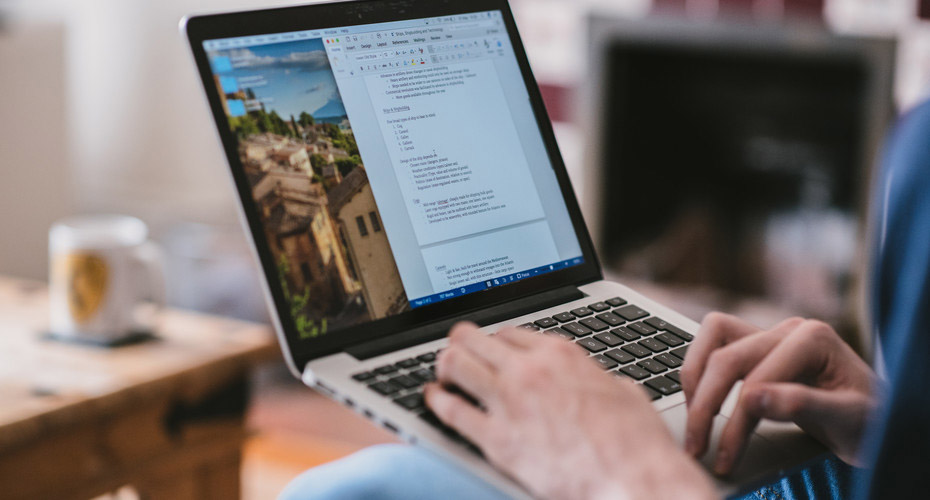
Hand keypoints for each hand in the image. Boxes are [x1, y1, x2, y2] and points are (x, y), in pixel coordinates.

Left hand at [425, 322, 714, 499]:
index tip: (488, 349)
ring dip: (443, 365)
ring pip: (454, 364)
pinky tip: (432, 398)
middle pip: (472, 339)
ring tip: (440, 374)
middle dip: (459, 343)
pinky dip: (435, 401)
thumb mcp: (623, 391)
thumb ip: (594, 378)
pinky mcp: (497, 440)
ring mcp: (509, 403)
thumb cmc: (636, 441)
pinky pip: (451, 411)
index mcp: (560, 354)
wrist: (633, 480)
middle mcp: (529, 370)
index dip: (493, 341)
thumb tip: (593, 381)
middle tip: (454, 352)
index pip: (508, 332)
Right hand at [681, 313, 877, 473]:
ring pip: (712, 337)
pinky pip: (717, 346)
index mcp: (812, 337)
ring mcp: (772, 335)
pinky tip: (702, 402)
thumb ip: (801, 404)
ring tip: (693, 418)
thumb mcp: (847, 418)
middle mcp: (788, 328)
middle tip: (696, 446)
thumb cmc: (872, 419)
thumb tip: (749, 399)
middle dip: (704, 404)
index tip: (724, 455)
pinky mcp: (760, 348)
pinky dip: (702, 371)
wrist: (878, 419)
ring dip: (695, 378)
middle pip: (725, 356)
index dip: (735, 420)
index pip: (755, 378)